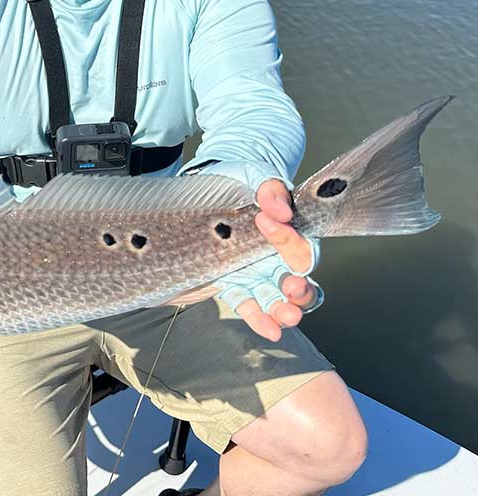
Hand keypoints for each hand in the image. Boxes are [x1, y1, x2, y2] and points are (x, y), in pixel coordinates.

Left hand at [215, 179, 321, 341]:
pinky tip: (269, 330)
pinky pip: (248, 306)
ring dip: (284, 311)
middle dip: (300, 289)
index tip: (263, 220)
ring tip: (285, 315)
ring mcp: (256, 274)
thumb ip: (270, 190)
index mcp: (288, 234)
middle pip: (299, 282)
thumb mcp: (254, 176)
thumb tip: (281, 212)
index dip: (287, 239)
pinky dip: (258, 319)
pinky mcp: (233, 284)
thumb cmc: (238, 181)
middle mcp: (276, 258)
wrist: (206, 190)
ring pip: (278, 301)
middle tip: (292, 287)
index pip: (300, 246)